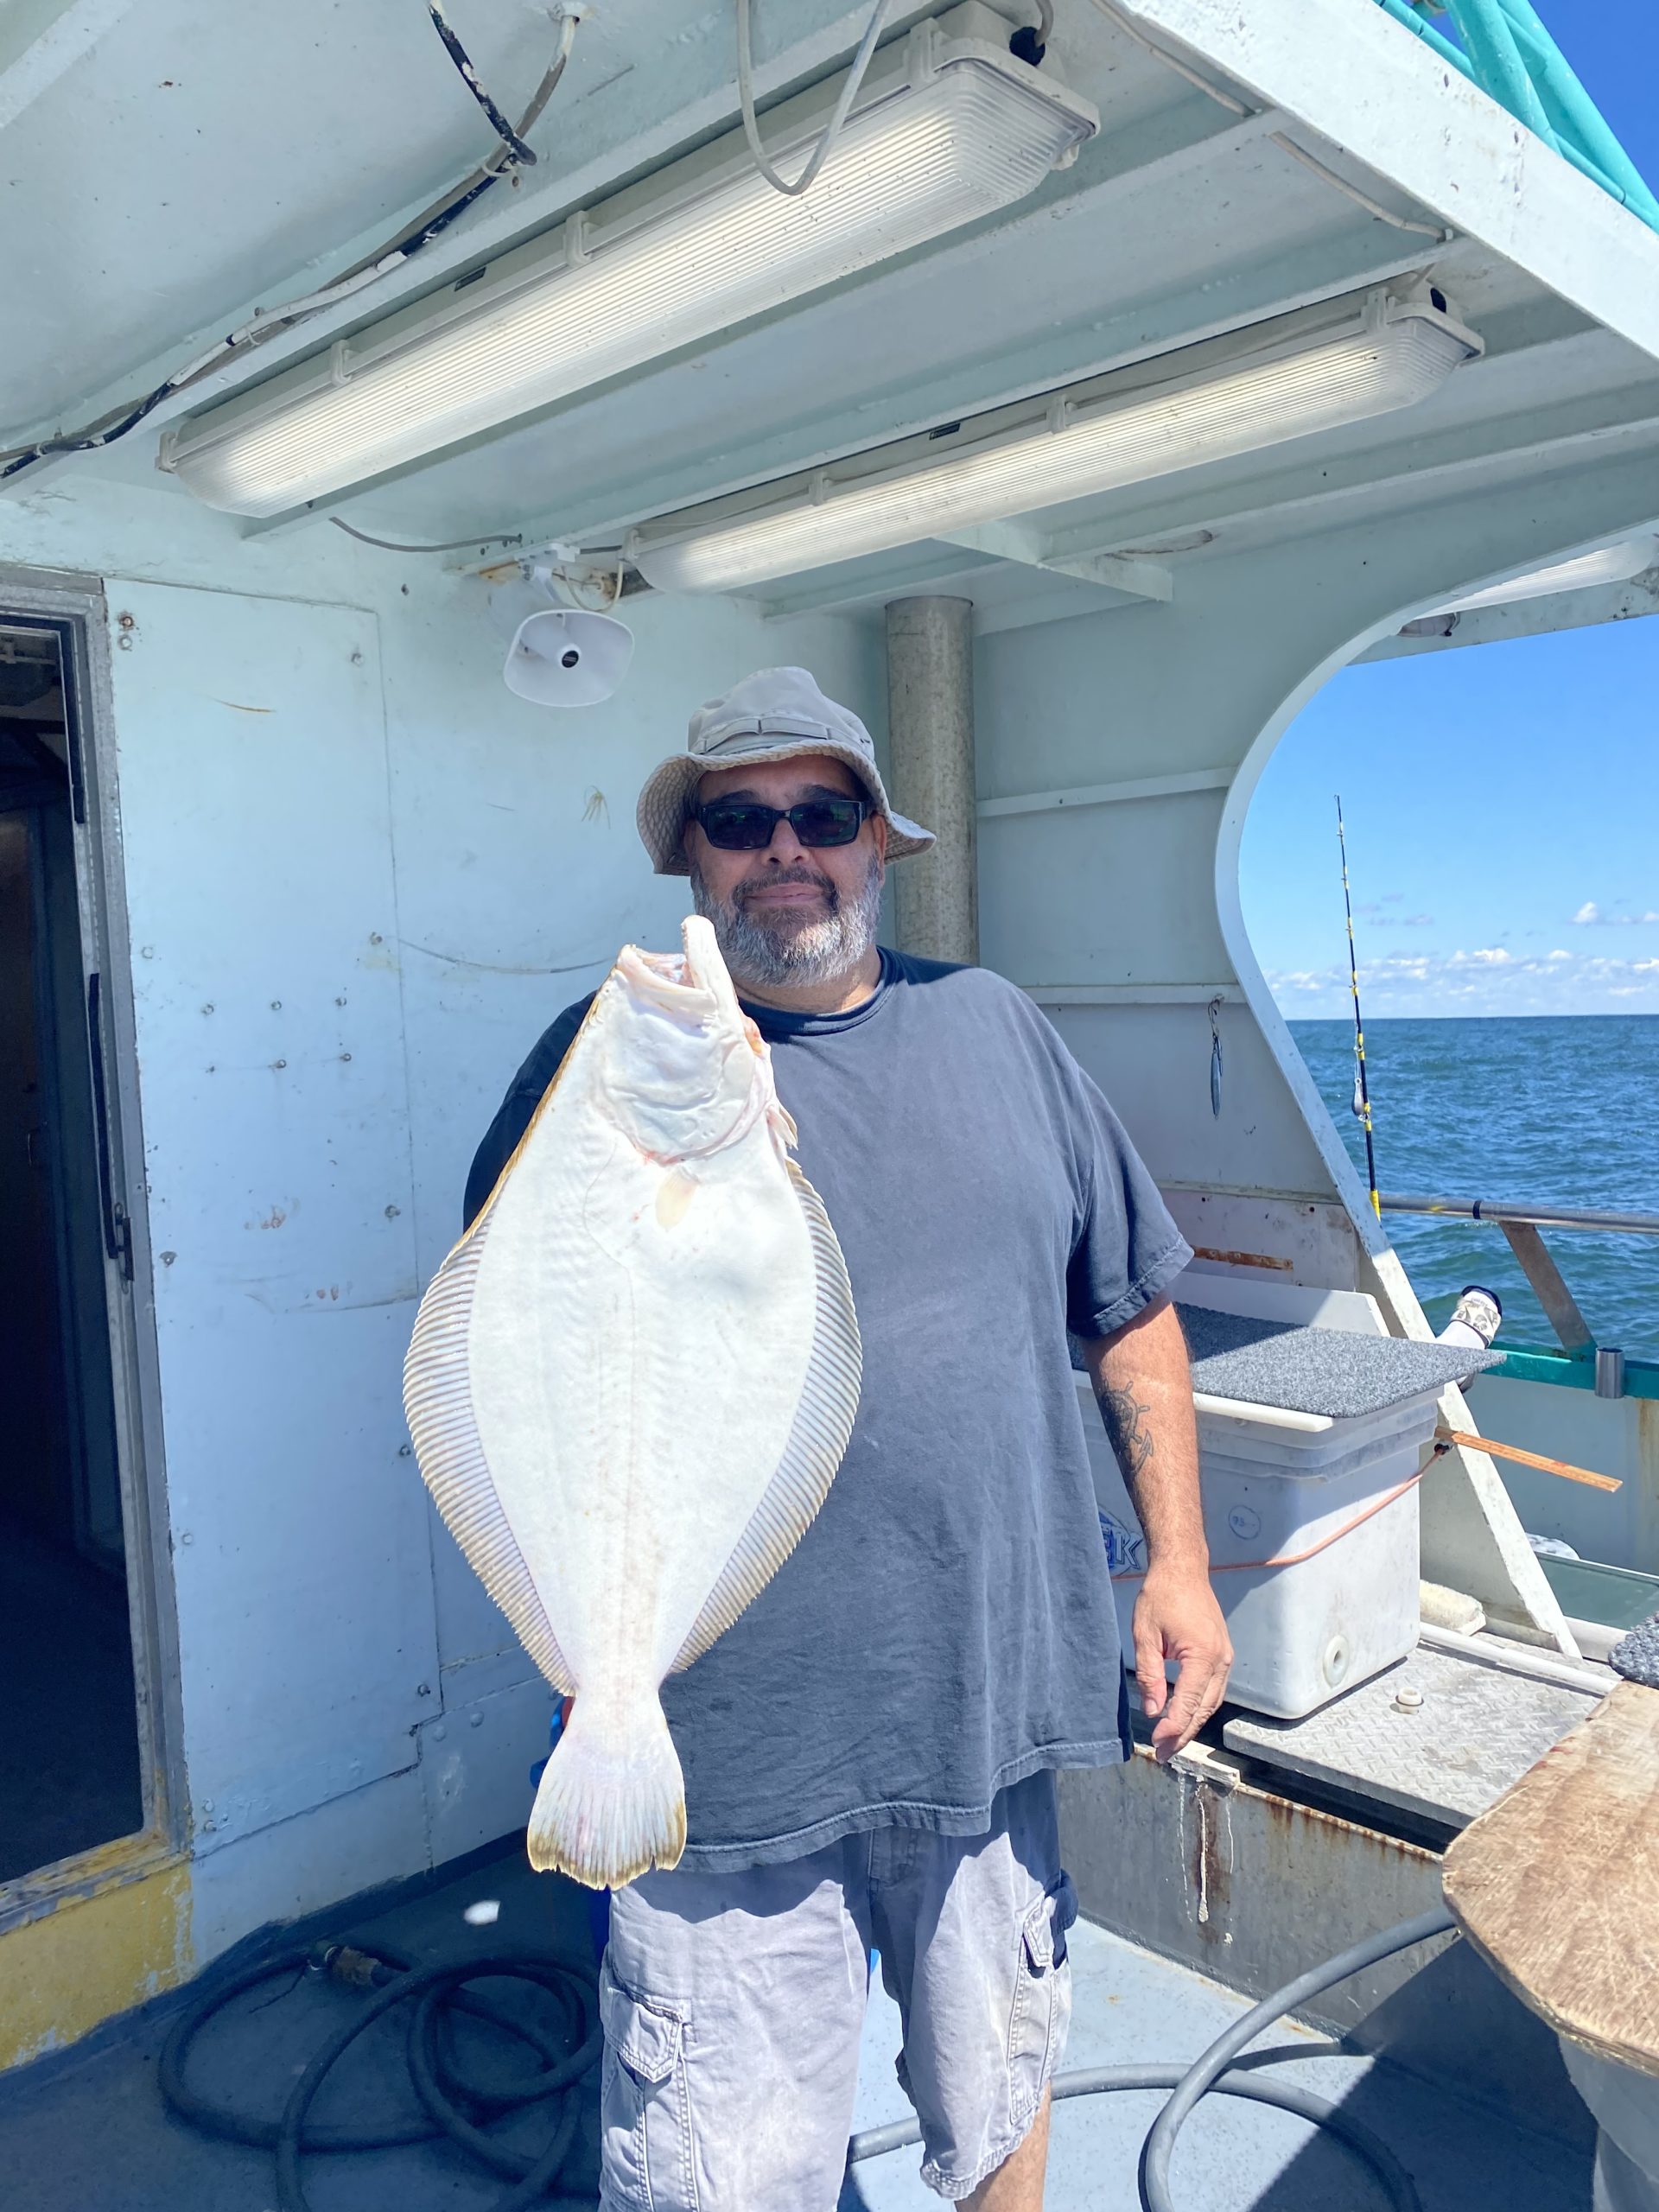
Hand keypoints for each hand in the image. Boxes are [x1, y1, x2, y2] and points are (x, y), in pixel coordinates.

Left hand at [1131, 1564, 1232, 1764]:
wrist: (1183, 1570)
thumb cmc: (1161, 1597)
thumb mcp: (1146, 1635)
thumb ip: (1150, 1674)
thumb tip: (1153, 1710)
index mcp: (1203, 1655)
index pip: (1189, 1701)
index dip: (1173, 1726)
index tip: (1157, 1744)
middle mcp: (1221, 1660)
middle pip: (1204, 1708)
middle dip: (1184, 1733)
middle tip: (1163, 1754)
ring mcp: (1226, 1657)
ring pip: (1212, 1702)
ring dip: (1193, 1724)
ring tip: (1172, 1744)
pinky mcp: (1223, 1655)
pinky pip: (1214, 1690)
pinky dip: (1200, 1707)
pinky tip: (1185, 1718)